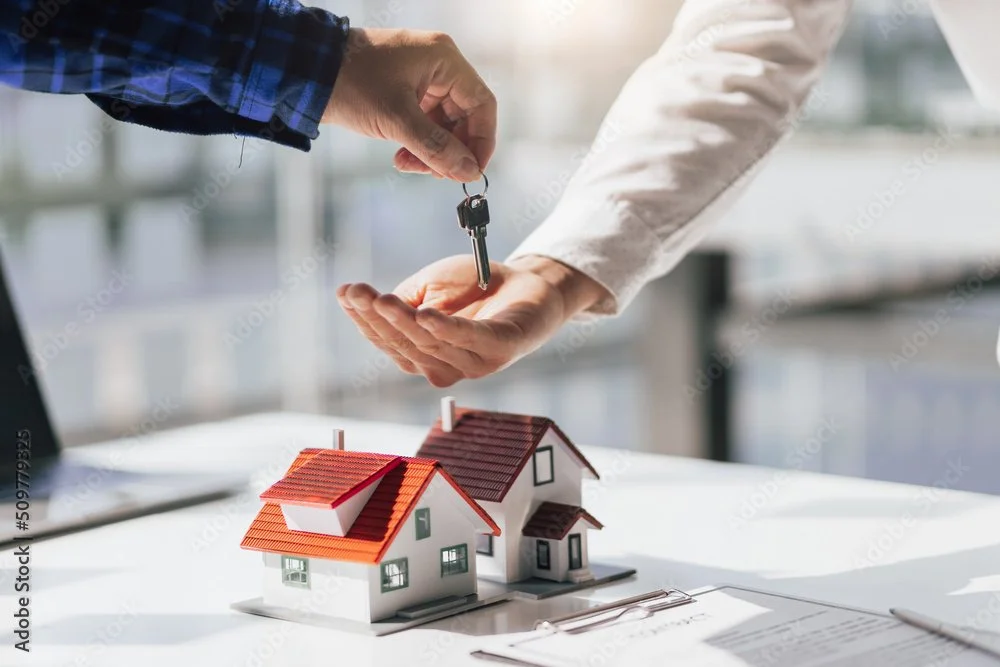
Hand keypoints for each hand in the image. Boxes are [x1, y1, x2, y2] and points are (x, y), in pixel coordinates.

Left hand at [323, 28, 495, 181]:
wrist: (306, 73)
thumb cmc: (351, 83)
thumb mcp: (397, 120)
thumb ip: (436, 148)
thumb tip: (468, 171)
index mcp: (444, 60)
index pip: (482, 104)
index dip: (482, 141)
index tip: (471, 170)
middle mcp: (437, 66)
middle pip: (464, 117)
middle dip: (451, 150)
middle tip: (436, 173)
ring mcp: (421, 79)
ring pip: (443, 125)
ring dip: (432, 151)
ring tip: (409, 165)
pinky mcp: (404, 91)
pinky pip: (424, 123)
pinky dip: (417, 144)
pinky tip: (402, 158)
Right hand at [336, 256, 609, 386]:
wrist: (529, 280)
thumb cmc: (476, 287)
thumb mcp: (431, 288)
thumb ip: (406, 301)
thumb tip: (376, 307)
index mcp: (425, 355)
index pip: (388, 341)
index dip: (364, 319)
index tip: (345, 291)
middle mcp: (447, 366)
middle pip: (405, 346)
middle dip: (378, 320)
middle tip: (359, 293)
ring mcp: (475, 362)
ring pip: (432, 345)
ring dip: (404, 322)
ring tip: (383, 300)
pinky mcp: (502, 348)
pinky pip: (471, 340)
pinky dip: (447, 329)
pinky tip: (427, 315)